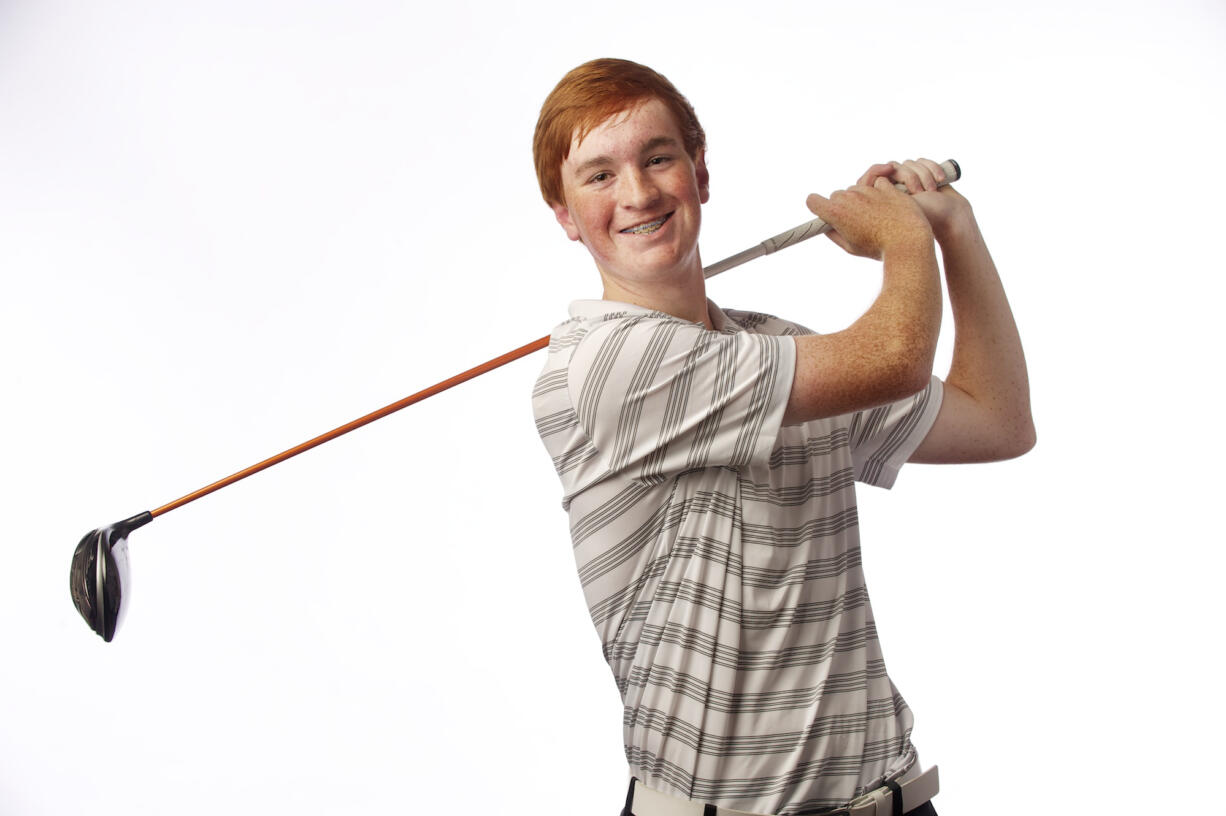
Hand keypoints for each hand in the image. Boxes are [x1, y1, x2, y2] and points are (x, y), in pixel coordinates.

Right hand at [805, 176, 932, 260]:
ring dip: (861, 197)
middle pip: (836, 195)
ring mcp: (868, 190)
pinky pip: (876, 183)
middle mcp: (849, 198)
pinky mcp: (885, 186)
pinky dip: (879, 192)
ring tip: (875, 216)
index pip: (813, 200)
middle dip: (842, 205)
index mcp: (837, 214)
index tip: (823, 212)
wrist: (908, 241)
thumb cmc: (879, 248)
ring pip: (857, 188)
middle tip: (854, 220)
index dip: (817, 206)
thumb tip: (827, 228)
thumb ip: (834, 235)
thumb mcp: (851, 248)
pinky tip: (887, 206)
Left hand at [859, 158, 971, 241]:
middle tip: (919, 193)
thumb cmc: (923, 220)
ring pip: (909, 164)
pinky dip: (932, 169)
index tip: (889, 171)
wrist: (951, 217)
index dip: (878, 171)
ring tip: (931, 191)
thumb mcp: (896, 211)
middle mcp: (893, 189)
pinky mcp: (923, 175)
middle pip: (893, 167)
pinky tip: (939, 182)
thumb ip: (875, 200)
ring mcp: (908, 182)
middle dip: (909, 177)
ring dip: (923, 176)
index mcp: (882, 199)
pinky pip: (922, 161)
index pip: (872, 176)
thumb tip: (857, 188)